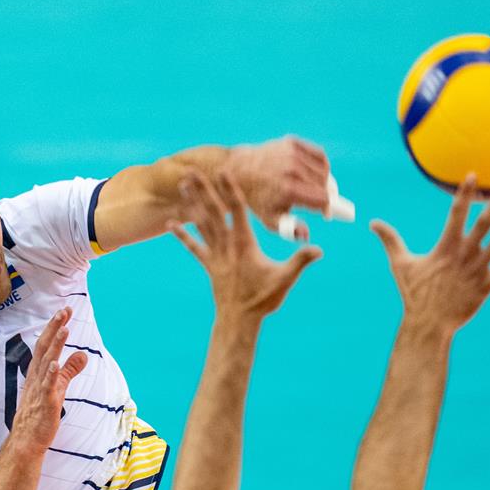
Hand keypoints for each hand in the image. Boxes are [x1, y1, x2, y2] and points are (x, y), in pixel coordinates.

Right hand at [5, 307, 88, 455]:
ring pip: (47, 363)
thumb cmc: (39, 412)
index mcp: (39, 371)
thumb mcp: (58, 387)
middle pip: (45, 348)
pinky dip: (51, 374)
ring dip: (56, 345)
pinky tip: (56, 363)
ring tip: (64, 329)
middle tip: (64, 311)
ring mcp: (40, 389)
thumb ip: (70, 370)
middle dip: (54, 328)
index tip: (64, 311)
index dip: (54, 327)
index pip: (46, 344)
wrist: (26, 439)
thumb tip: (83, 354)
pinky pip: (47, 387)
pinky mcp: (45, 403)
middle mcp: (37, 376)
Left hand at [171, 172, 321, 321]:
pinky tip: (170, 225)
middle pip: (213, 212)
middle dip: (203, 190)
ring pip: (201, 224)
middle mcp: (227, 245)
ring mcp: (215, 255)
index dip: (230, 190)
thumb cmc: (263, 299)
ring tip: (182, 185)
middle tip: (192, 169)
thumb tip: (319, 249)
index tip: (224, 171)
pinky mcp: (209, 265)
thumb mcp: (285, 278)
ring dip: (192, 204)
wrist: (238, 319)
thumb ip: (301, 261)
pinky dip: (183, 236)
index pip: (237, 211)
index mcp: (244, 243)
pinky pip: (194, 248)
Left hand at [228, 136, 330, 239]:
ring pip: (325, 169)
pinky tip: (315, 174)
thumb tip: (306, 236)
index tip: (325, 214)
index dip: (328, 208)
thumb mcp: (270, 219)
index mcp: (289, 189)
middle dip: (327, 196)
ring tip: (318, 190)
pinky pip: (319, 154)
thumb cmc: (257, 199)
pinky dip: (322, 165)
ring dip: (325, 181)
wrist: (239, 170)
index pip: (323, 199)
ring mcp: (293, 153)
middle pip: (326, 185)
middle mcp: (292, 169)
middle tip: (322, 203)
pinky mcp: (293, 142)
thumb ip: (290, 230)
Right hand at [370, 175, 489, 335]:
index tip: (473, 176)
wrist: (428, 324)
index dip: (465, 193)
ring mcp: (477, 270)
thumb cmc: (414, 294)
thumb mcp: (399, 264)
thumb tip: (373, 223)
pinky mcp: (486, 286)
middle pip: (483, 224)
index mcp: (445, 247)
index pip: (456, 213)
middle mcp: (464, 255)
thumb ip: (390, 240)